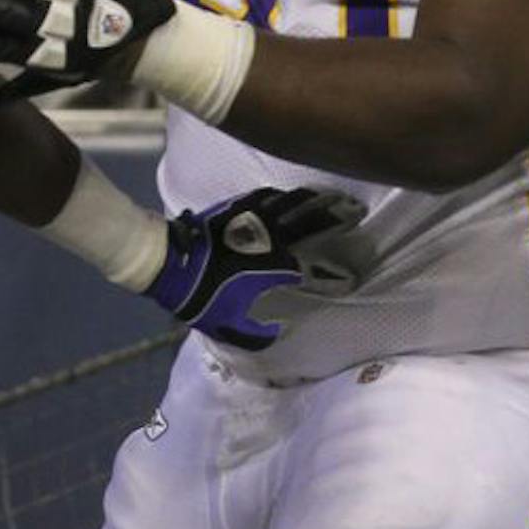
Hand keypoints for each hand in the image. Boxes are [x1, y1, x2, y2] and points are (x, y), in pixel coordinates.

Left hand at [146, 187, 364, 350]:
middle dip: (340, 220)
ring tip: (336, 197)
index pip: (318, 272)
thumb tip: (277, 331)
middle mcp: (273, 239)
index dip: (338, 277)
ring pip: (294, 203)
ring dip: (318, 200)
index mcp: (277, 268)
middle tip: (358, 213)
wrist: (170, 261)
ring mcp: (255, 218)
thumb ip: (256, 333)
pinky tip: (292, 194)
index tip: (352, 279)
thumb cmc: (200, 295)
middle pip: (315, 225)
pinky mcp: (236, 205)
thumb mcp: (229, 324)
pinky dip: (285, 195)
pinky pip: (268, 196)